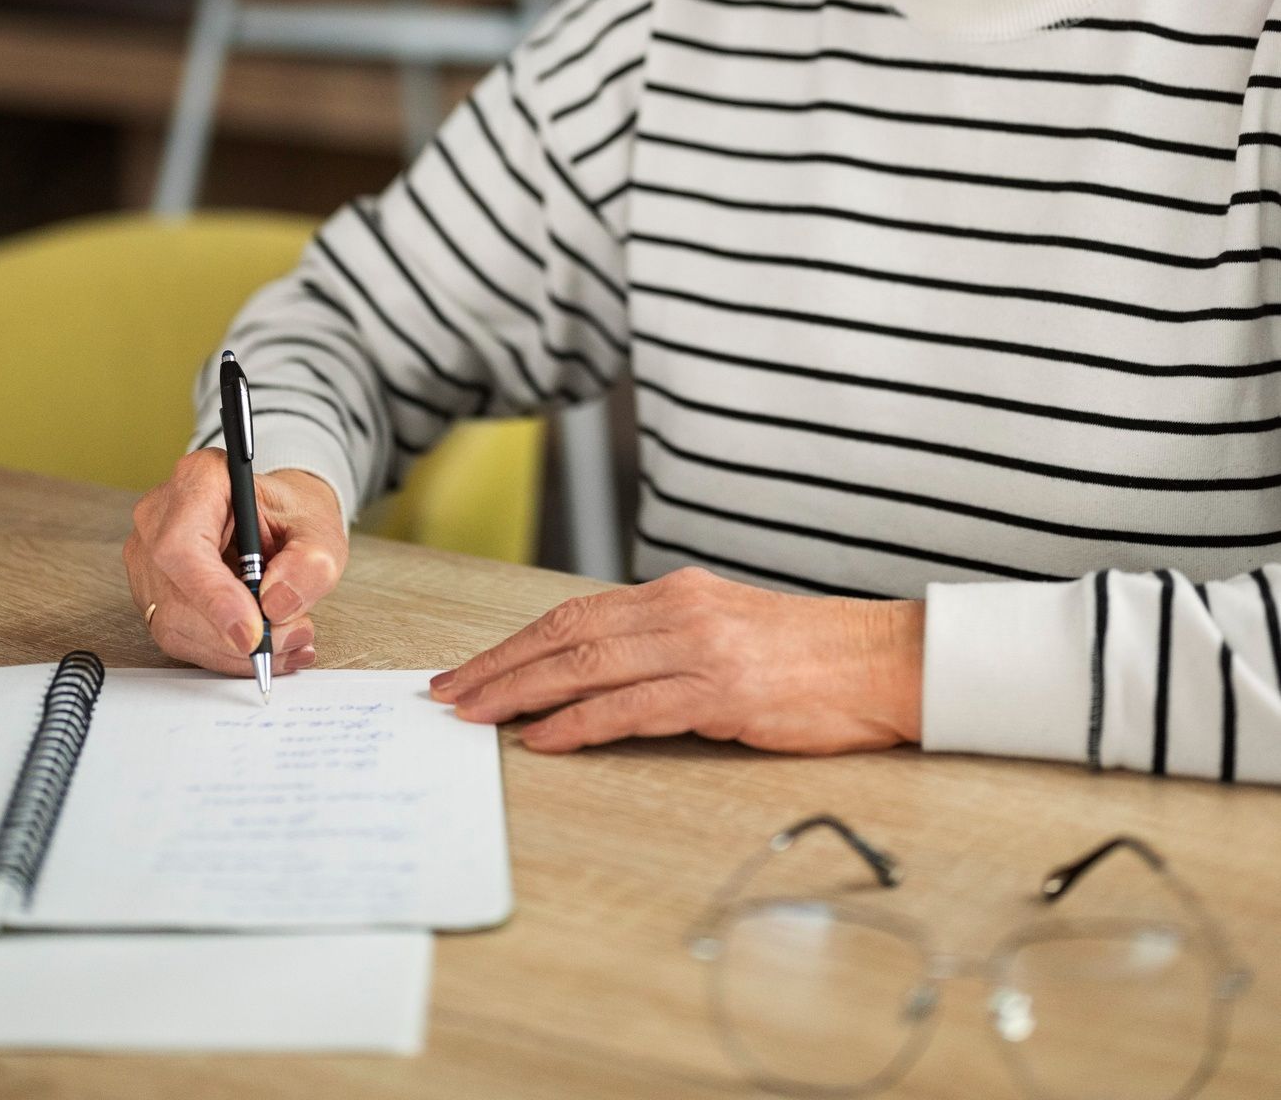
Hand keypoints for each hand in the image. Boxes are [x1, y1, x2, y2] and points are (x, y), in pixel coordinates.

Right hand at [123, 450, 347, 676]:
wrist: (280, 519)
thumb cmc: (292, 515)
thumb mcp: (320, 529)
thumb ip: (310, 561)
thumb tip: (276, 603)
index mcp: (199, 479)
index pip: (183, 546)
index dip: (214, 597)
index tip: (252, 631)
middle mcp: (160, 516)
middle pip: (177, 594)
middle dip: (235, 632)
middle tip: (290, 637)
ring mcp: (149, 557)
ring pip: (175, 624)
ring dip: (234, 649)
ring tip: (288, 641)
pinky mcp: (152, 593)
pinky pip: (179, 636)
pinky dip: (226, 652)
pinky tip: (266, 647)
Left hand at [429, 566, 924, 753]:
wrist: (883, 661)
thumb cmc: (808, 655)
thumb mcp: (727, 628)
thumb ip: (667, 641)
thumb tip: (601, 673)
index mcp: (677, 593)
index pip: (573, 613)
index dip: (514, 642)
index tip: (471, 668)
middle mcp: (680, 611)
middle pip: (565, 634)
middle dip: (498, 666)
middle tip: (449, 694)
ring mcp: (700, 650)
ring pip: (587, 666)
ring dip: (522, 693)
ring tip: (477, 716)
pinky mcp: (723, 694)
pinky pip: (632, 708)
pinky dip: (579, 724)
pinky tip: (544, 739)